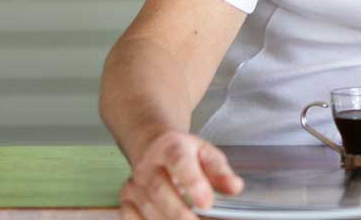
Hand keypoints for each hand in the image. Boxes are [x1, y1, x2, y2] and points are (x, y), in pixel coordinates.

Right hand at [120, 131, 243, 219]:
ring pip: (148, 209)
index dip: (193, 183)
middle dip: (180, 214)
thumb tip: (234, 188)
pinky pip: (133, 219)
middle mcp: (148, 166)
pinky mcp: (126, 201)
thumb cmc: (184, 154)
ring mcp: (134, 184)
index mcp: (171, 148)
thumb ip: (221, 172)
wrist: (153, 149)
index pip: (180, 162)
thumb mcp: (206, 154)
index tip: (207, 203)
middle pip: (160, 191)